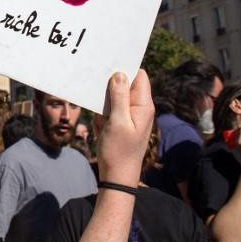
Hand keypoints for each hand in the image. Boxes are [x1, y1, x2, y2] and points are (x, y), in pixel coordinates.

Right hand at [97, 70, 154, 185]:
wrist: (117, 178)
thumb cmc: (118, 151)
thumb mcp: (117, 122)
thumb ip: (119, 97)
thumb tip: (120, 74)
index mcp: (143, 105)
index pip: (138, 76)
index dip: (125, 68)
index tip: (108, 63)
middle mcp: (139, 108)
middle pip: (125, 85)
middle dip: (110, 87)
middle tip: (97, 89)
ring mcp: (130, 116)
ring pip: (114, 99)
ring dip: (104, 105)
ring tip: (101, 120)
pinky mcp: (121, 124)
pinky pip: (109, 112)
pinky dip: (102, 117)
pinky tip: (101, 129)